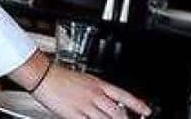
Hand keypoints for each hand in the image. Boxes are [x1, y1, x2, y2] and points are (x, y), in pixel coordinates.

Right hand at [31, 64, 151, 118]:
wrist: (44, 75)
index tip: (146, 111)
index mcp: (98, 84)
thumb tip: (107, 100)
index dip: (137, 104)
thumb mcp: (85, 80)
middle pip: (118, 111)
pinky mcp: (74, 114)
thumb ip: (97, 91)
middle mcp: (95, 95)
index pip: (124, 95)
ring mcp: (85, 106)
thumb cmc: (61, 76)